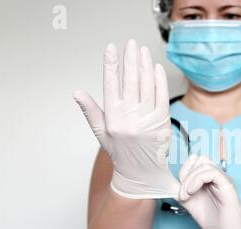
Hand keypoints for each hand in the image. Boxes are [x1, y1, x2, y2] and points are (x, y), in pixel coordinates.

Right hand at [73, 40, 179, 198]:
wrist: (141, 174)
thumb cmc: (120, 153)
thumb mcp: (101, 133)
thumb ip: (90, 111)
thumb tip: (77, 92)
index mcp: (113, 119)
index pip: (111, 86)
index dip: (111, 65)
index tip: (111, 48)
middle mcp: (130, 118)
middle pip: (131, 81)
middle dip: (130, 59)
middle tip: (131, 43)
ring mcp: (148, 120)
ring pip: (147, 86)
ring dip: (145, 65)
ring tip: (142, 51)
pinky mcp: (162, 122)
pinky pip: (161, 97)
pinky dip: (159, 81)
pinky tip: (156, 68)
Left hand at [178, 154, 240, 228]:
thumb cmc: (214, 222)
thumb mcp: (191, 205)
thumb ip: (182, 193)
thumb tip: (169, 185)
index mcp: (209, 180)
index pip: (195, 162)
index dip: (184, 171)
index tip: (179, 189)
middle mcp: (217, 177)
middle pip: (200, 159)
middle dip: (186, 173)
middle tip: (183, 193)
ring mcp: (223, 180)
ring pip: (204, 163)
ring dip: (190, 178)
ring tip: (187, 194)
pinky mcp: (228, 186)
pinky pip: (212, 172)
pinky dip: (197, 180)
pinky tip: (192, 192)